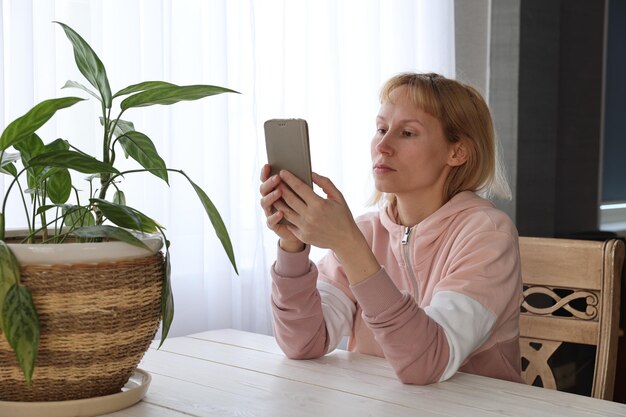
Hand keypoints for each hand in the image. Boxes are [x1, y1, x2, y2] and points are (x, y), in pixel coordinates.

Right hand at [259, 164, 304, 251]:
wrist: (309, 229)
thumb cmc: (309, 210)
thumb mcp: (309, 195)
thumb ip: (306, 184)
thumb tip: (310, 172)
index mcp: (275, 189)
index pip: (267, 179)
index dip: (265, 173)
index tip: (268, 165)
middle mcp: (270, 200)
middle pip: (264, 189)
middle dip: (269, 183)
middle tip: (277, 178)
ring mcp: (270, 212)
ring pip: (264, 203)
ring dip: (271, 197)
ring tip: (279, 192)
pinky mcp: (274, 225)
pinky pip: (270, 221)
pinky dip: (274, 217)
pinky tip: (281, 213)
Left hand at [275, 169, 381, 284]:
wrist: (346, 240)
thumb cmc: (342, 215)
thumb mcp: (338, 197)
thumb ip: (325, 183)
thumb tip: (311, 173)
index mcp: (319, 204)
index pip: (300, 188)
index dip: (290, 179)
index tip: (283, 172)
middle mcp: (310, 216)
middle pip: (289, 198)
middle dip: (281, 188)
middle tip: (274, 180)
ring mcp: (305, 227)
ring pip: (285, 211)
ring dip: (278, 201)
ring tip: (274, 193)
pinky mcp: (303, 236)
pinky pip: (289, 223)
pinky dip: (283, 215)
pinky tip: (280, 208)